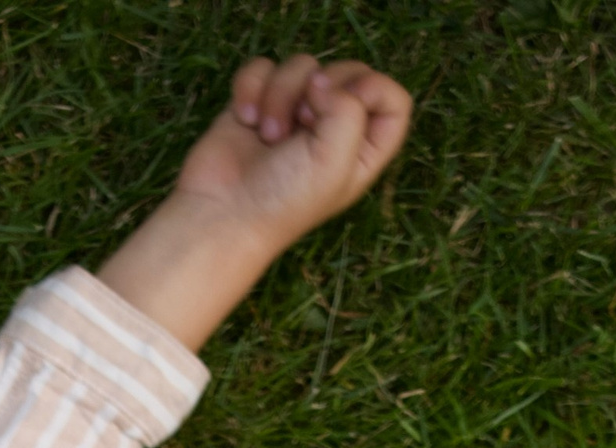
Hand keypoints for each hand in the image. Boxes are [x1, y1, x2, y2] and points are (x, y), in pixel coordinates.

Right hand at [94, 54, 413, 353]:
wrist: (221, 214)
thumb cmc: (281, 202)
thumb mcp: (334, 164)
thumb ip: (349, 110)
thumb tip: (320, 81)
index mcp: (362, 150)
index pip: (393, 101)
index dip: (376, 91)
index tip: (351, 103)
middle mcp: (333, 129)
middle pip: (349, 72)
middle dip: (323, 88)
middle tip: (304, 123)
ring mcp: (295, 114)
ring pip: (303, 65)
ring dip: (281, 94)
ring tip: (269, 134)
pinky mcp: (260, 102)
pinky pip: (263, 67)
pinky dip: (251, 88)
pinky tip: (245, 120)